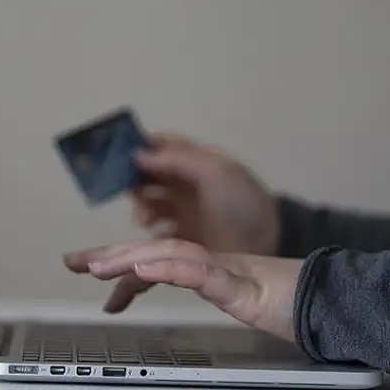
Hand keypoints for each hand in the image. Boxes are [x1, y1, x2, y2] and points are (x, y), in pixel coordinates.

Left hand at [64, 239, 302, 341]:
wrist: (338, 298)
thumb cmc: (297, 301)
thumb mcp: (245, 299)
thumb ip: (217, 287)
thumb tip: (190, 281)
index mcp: (210, 270)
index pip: (159, 262)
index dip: (122, 262)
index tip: (89, 266)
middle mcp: (214, 264)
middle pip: (156, 252)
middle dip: (109, 255)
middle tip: (71, 260)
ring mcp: (230, 271)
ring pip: (172, 256)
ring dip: (131, 258)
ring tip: (95, 264)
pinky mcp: (246, 285)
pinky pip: (203, 273)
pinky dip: (171, 267)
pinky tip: (144, 268)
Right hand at [86, 132, 279, 312]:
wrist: (272, 243)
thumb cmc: (242, 203)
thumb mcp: (215, 171)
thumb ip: (177, 159)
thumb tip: (138, 153)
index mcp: (195, 161)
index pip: (161, 146)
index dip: (139, 147)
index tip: (118, 157)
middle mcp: (186, 184)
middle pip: (148, 176)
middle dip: (135, 182)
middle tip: (135, 194)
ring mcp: (184, 212)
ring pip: (149, 204)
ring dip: (142, 208)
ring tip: (146, 220)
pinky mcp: (184, 238)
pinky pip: (157, 232)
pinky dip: (151, 232)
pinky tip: (156, 236)